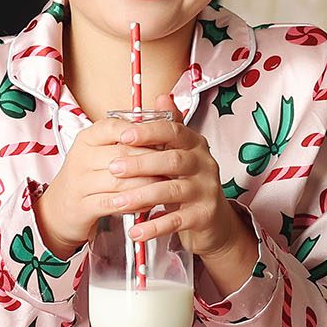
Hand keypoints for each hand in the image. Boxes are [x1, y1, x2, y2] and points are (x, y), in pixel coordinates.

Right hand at [33, 114, 162, 259]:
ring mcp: (79, 182)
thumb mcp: (105, 151)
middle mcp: (80, 157)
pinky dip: (134, 203)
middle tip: (174, 165)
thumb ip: (135, 132)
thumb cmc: (92, 176)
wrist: (61, 209)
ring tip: (166, 185)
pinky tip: (150, 203)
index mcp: (87, 138)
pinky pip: (113, 203)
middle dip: (151, 160)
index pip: (113, 127)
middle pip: (122, 154)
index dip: (140, 131)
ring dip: (147, 183)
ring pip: (120, 180)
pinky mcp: (82, 206)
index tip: (162, 138)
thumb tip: (166, 100)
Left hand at [106, 94, 254, 267]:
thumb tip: (160, 96)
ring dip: (142, 196)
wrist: (213, 220)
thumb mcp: (179, 153)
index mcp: (195, 144)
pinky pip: (176, 220)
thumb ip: (168, 128)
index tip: (122, 135)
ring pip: (172, 191)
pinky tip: (135, 231)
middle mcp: (205, 164)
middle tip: (112, 168)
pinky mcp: (204, 216)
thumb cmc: (187, 182)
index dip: (149, 132)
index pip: (173, 131)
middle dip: (140, 164)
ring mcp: (207, 190)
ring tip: (117, 203)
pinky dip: (154, 226)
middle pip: (172, 160)